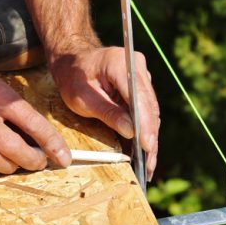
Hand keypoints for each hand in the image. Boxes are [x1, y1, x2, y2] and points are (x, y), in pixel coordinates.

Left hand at [50, 46, 159, 179]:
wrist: (74, 58)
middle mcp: (137, 66)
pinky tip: (144, 151)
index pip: (139, 98)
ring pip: (151, 111)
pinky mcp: (141, 85)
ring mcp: (142, 75)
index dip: (145, 125)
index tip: (147, 146)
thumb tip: (131, 131)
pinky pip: (146, 110)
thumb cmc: (73, 76)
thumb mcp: (82, 98)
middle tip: (148, 165)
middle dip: (150, 138)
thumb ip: (107, 113)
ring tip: (147, 164)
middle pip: (149, 107)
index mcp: (120, 64)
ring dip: (150, 137)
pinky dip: (145, 129)